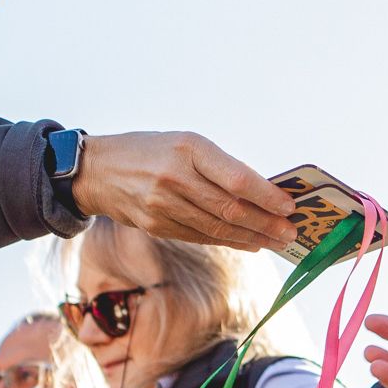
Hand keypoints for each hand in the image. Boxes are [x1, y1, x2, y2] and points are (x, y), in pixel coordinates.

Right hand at [73, 131, 296, 251]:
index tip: (290, 207)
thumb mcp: (186, 144)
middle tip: (290, 233)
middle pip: (230, 208)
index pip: (238, 179)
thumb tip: (263, 194)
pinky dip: (227, 241)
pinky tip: (247, 244)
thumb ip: (220, 166)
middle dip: (266, 224)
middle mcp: (175, 176)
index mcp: (189, 148)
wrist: (97, 170)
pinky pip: (199, 237)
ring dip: (251, 238)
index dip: (267, 197)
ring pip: (217, 227)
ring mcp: (162, 205)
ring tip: (275, 242)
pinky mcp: (155, 226)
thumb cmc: (150, 150)